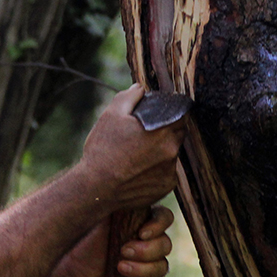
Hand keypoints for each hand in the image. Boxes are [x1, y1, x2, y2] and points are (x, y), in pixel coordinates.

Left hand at [59, 204, 176, 276]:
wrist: (72, 266)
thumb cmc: (84, 235)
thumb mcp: (97, 213)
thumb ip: (112, 199)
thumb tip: (119, 181)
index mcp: (142, 219)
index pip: (164, 217)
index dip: (158, 226)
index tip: (141, 233)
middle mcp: (149, 240)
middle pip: (166, 245)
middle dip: (145, 251)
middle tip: (122, 252)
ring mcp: (148, 263)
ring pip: (162, 267)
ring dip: (143, 270)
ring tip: (119, 268)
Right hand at [78, 85, 185, 210]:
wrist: (96, 188)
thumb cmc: (103, 149)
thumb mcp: (111, 114)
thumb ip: (129, 97)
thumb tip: (140, 88)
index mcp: (163, 129)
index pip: (181, 115)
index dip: (171, 113)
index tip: (161, 116)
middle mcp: (171, 150)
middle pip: (177, 134)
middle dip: (165, 132)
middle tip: (144, 136)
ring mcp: (170, 171)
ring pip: (171, 154)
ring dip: (160, 152)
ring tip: (137, 155)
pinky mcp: (166, 187)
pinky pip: (166, 173)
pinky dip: (156, 170)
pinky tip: (138, 171)